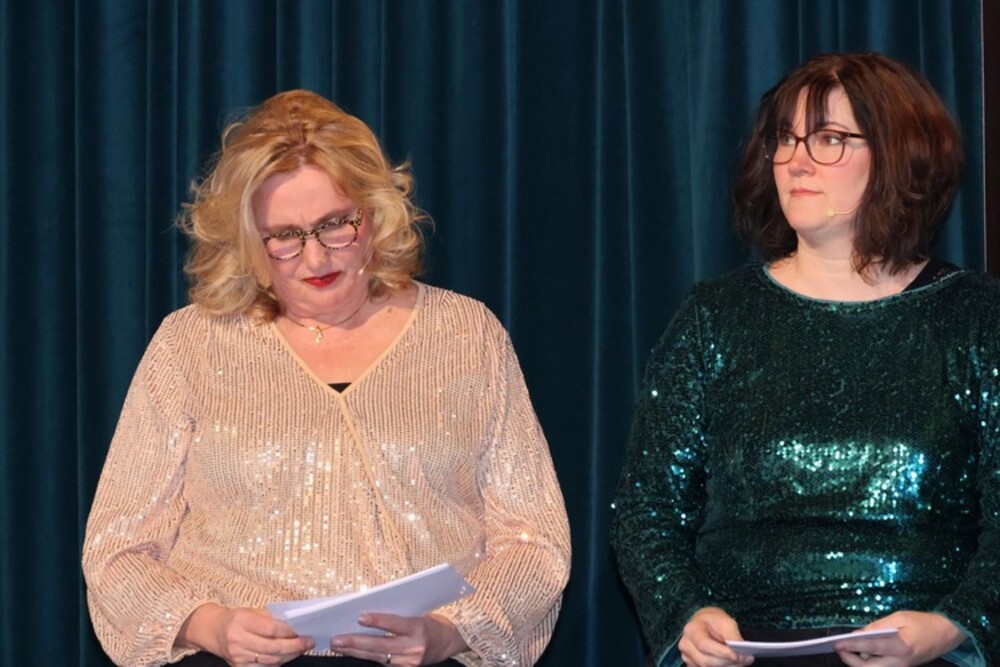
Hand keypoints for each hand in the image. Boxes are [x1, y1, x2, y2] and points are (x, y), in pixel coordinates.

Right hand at [176, 603, 315, 664]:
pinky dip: (278, 662)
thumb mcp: (252, 611)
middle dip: (294, 646)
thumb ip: (272, 618)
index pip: (271, 628)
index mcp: (242, 621)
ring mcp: (238, 656)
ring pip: (270, 659)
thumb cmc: (237, 618)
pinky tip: (288, 656)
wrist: (214, 631)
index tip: (304, 629)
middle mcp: (238, 640)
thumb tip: (295, 623)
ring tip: (302, 648)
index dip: (289, 631)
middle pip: (272, 647)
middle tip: (309, 641)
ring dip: (289, 655)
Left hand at [330, 612, 467, 665]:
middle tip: (336, 638)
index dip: (377, 621)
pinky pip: (382, 663)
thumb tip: (365, 616)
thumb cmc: (429, 623)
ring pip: (376, 657)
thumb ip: (395, 617)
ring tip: (338, 645)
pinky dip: (366, 657)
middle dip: (355, 642)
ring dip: (355, 651)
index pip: (395, 624)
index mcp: (418, 628)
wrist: (448, 642)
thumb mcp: (416, 614)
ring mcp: (409, 662)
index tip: (359, 617)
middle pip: (380, 645)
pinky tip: (352, 652)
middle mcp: (414, 648)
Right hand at [678, 607, 753, 666]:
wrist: (706, 624)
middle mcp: (686, 645)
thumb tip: (740, 651)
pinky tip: (733, 664)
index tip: (738, 655)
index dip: (721, 652)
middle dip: (728, 662)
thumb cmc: (715, 622)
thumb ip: (732, 636)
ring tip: (743, 662)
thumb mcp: (725, 622)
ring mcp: (688, 657)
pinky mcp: (693, 666)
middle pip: (706, 660)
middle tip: (747, 660)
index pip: (704, 644)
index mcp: (691, 630)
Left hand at [834, 611, 965, 665]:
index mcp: (901, 647)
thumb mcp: (900, 617)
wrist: (946, 634)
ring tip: (846, 649)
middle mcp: (900, 662)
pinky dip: (868, 661)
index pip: (871, 648)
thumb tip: (859, 634)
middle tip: (839, 648)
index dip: (852, 646)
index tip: (837, 643)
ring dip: (858, 662)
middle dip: (851, 660)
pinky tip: (860, 651)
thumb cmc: (923, 623)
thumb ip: (878, 626)